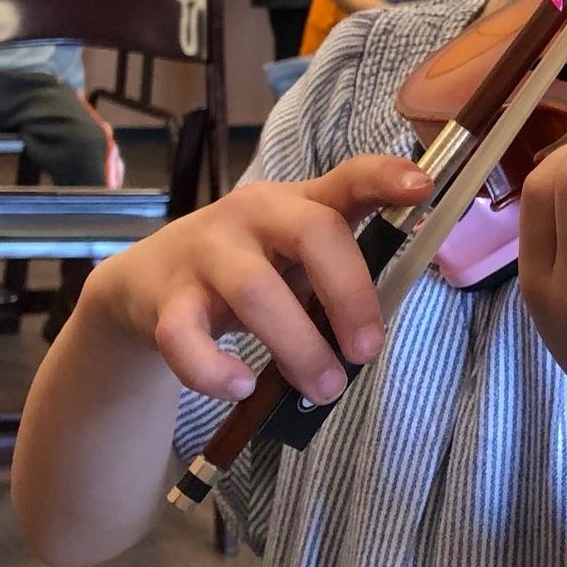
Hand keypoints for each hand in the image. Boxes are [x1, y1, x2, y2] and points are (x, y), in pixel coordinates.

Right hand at [80, 154, 431, 405]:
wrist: (145, 283)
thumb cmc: (246, 268)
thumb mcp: (293, 256)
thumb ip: (337, 280)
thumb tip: (373, 338)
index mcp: (297, 202)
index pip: (346, 177)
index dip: (383, 178)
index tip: (421, 188)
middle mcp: (252, 214)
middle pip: (311, 232)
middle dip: (349, 293)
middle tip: (368, 350)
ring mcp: (205, 253)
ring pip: (256, 291)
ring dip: (299, 347)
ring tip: (325, 389)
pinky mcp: (164, 301)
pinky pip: (185, 337)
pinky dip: (215, 370)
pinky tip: (241, 389)